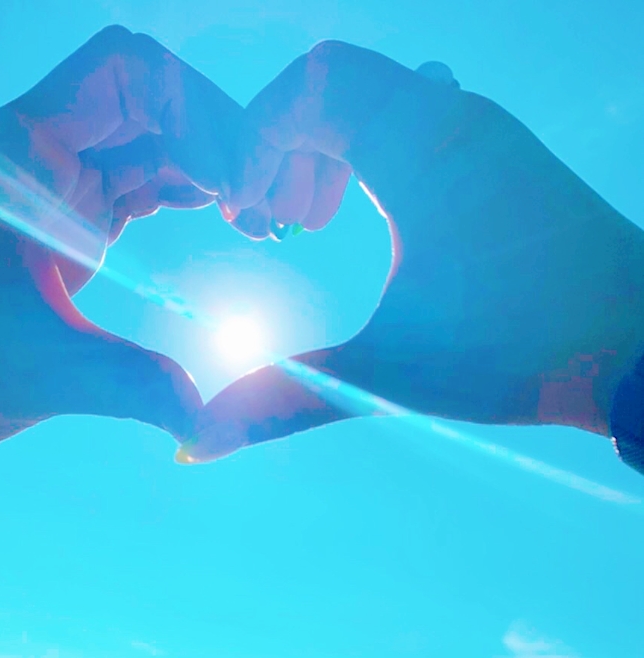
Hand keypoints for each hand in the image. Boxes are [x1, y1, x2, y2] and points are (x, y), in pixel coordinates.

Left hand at [0, 26, 241, 533]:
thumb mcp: (58, 372)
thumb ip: (140, 386)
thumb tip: (213, 425)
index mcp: (21, 149)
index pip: (123, 72)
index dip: (190, 110)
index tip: (230, 182)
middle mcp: (42, 146)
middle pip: (152, 96)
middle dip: (216, 136)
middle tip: (261, 201)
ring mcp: (62, 177)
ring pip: (157, 133)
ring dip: (213, 163)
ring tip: (258, 216)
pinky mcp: (78, 212)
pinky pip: (149, 173)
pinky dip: (194, 187)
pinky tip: (234, 218)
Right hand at [180, 42, 643, 461]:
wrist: (642, 343)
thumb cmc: (520, 349)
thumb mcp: (384, 374)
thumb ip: (282, 398)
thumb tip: (195, 441)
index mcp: (416, 144)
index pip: (307, 83)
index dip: (254, 141)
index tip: (246, 216)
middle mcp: (453, 116)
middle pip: (336, 80)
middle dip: (285, 146)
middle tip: (278, 223)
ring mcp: (485, 132)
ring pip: (381, 96)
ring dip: (331, 148)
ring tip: (318, 223)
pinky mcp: (505, 159)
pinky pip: (420, 118)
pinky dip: (377, 153)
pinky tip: (378, 223)